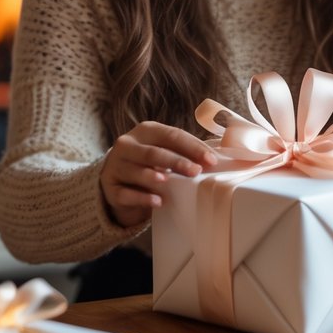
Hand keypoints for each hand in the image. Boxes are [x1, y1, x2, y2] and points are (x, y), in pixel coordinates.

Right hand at [99, 121, 217, 227]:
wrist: (118, 181)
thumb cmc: (151, 164)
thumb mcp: (165, 150)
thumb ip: (188, 149)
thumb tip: (221, 152)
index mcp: (146, 131)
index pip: (171, 135)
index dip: (192, 147)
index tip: (211, 160)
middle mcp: (127, 145)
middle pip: (153, 152)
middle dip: (177, 161)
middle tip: (196, 172)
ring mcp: (116, 166)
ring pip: (137, 171)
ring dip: (154, 176)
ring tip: (169, 182)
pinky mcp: (110, 189)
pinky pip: (126, 194)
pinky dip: (142, 198)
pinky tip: (157, 201)